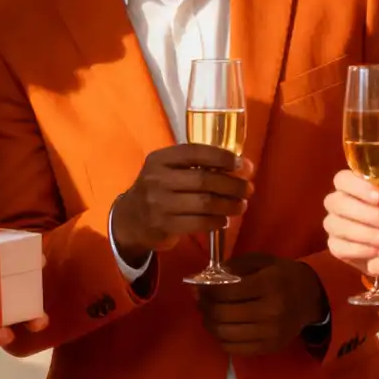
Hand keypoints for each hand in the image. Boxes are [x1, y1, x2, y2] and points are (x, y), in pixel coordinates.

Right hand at [110, 146, 254, 266]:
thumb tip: (239, 166)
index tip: (242, 164)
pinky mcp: (164, 225)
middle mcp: (157, 179)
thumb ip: (195, 165)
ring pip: (205, 203)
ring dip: (229, 205)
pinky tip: (224, 220)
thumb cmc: (157, 190)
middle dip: (232, 184)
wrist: (130, 220)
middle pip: (204, 179)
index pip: (195, 152)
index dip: (222, 157)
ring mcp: (159, 204)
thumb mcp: (167, 170)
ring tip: (241, 205)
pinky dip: (217, 222)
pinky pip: (199, 223)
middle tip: (248, 189)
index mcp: (160, 159)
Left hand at [191, 252, 326, 356]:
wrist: (311, 299)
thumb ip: (235, 266)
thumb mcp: (262, 261)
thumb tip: (206, 279)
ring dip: (209, 323)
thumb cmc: (283, 275)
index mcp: (269, 285)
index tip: (200, 286)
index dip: (206, 290)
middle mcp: (270, 312)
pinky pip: (234, 349)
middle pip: (222, 314)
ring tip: (208, 313)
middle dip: (204, 306)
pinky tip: (221, 327)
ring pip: (224, 334)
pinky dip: (221, 338)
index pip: (226, 292)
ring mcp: (270, 333)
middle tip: (200, 300)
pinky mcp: (269, 348)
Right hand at [323, 172, 378, 274]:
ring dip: (365, 233)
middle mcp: (337, 203)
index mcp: (350, 185)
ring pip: (337, 225)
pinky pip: (339, 248)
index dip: (358, 187)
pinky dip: (360, 250)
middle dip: (364, 212)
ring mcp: (334, 226)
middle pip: (337, 202)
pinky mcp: (336, 247)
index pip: (343, 179)